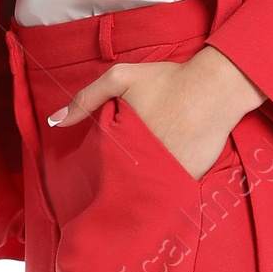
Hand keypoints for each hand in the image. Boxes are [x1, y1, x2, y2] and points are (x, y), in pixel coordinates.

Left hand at [47, 44, 264, 179]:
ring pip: (146, 192)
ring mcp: (168, 172)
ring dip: (141, 193)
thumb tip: (56, 122)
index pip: (101, 168)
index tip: (105, 172)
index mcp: (123, 141)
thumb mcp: (121, 77)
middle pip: (122, 183)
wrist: (216, 87)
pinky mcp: (190, 178)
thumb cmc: (168, 80)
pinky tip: (164, 189)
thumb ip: (87, 98)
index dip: (100, 172)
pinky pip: (173, 194)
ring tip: (139, 191)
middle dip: (120, 185)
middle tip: (123, 182)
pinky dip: (167, 193)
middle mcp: (143, 161)